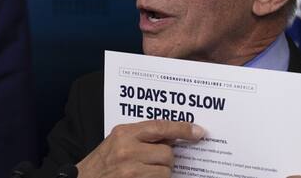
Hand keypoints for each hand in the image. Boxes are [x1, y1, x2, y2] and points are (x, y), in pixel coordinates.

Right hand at [76, 120, 204, 177]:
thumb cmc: (101, 164)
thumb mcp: (117, 143)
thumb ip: (141, 137)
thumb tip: (173, 136)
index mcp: (124, 133)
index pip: (160, 126)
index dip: (182, 128)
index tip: (198, 132)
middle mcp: (127, 149)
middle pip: (167, 152)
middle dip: (166, 159)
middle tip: (153, 162)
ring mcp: (130, 169)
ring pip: (166, 171)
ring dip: (161, 174)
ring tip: (144, 173)